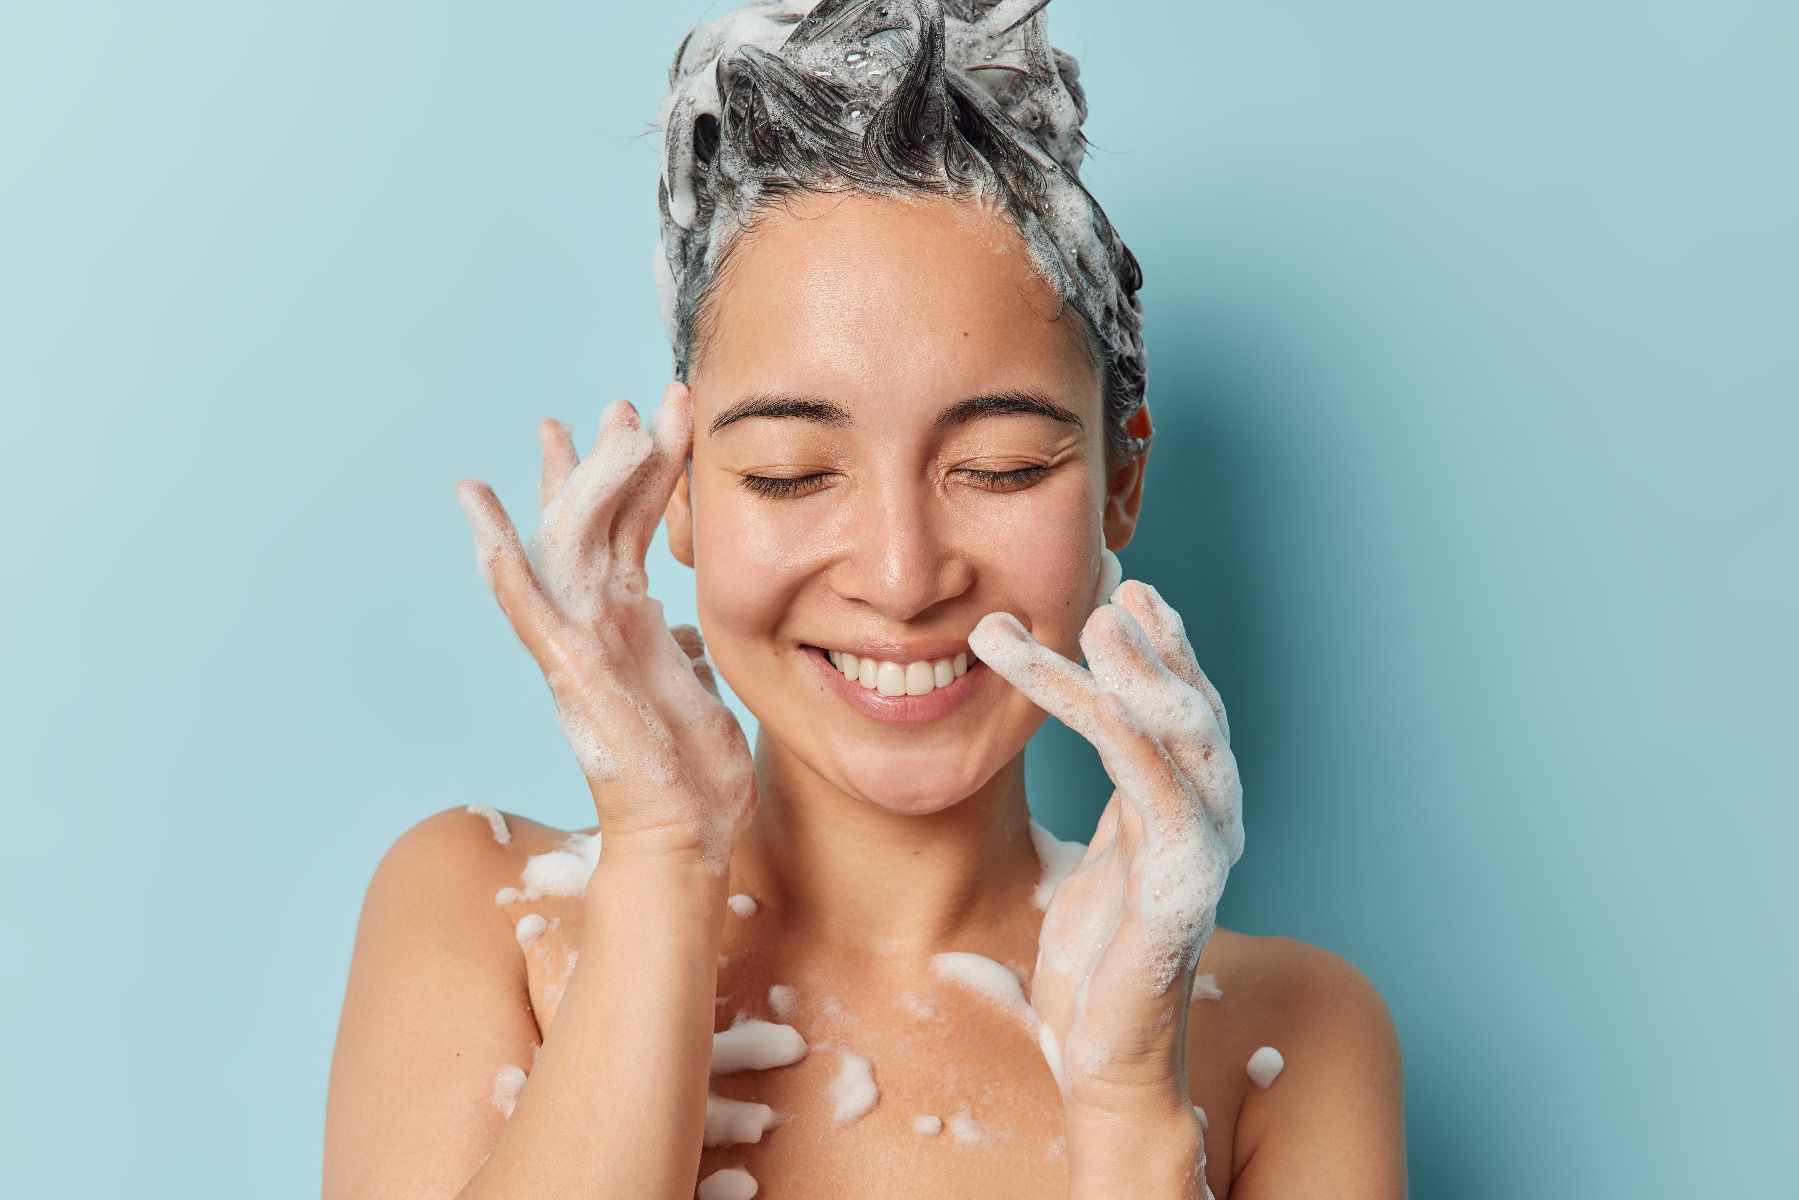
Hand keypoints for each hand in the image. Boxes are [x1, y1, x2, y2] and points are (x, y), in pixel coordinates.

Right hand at [454, 382, 754, 867]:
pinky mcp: (573, 675)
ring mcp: (581, 645)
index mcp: (629, 621)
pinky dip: (507, 569)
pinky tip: (484, 524)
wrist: (684, 836)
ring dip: (571, 484)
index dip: (639, 468)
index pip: (628, 525)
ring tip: (576, 427)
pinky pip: (530, 614)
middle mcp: (599, 623)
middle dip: (603, 456)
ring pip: (566, 544)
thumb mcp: (701, 690)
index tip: (651, 413)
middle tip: (614, 400)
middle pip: (592, 518)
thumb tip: (687, 635)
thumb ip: (685, 652)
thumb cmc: (694, 776)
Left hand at [969, 579, 1242, 1105]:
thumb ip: (1109, 807)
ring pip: (1178, 733)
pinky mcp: (1179, 881)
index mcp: (1185, 813)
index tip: (1122, 585)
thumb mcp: (1094, 865)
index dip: (1157, 647)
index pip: (1178, 710)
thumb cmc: (1093, 969)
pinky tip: (1097, 684)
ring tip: (1099, 613)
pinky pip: (1153, 785)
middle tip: (1112, 582)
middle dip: (1154, 642)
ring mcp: (1202, 849)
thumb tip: (1087, 746)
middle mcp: (1209, 820)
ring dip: (1138, 668)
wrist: (1105, 1060)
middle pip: (1192, 707)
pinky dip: (1127, 726)